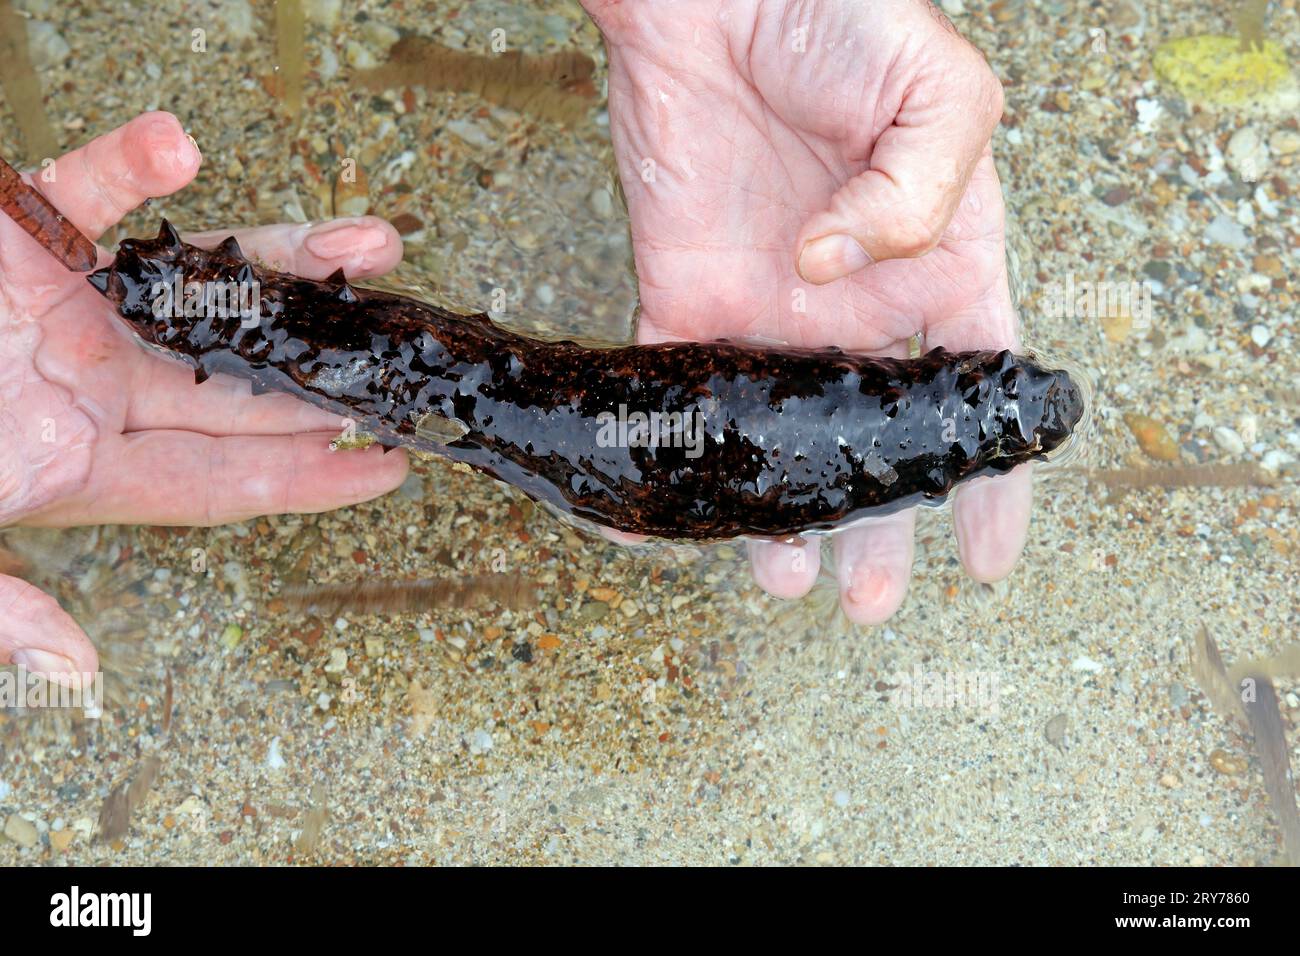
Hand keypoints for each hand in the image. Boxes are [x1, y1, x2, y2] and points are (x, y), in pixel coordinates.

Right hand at [0, 112, 408, 679]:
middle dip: (329, 364)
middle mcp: (96, 380)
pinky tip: (176, 148)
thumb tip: (74, 666)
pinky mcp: (21, 230)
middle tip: (411, 353)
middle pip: (242, 376)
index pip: (224, 477)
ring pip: (203, 280)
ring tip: (370, 242)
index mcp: (85, 461)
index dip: (309, 478)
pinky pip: (82, 188)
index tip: (392, 468)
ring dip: (284, 257)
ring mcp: (69, 305)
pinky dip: (124, 165)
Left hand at [583, 0, 1025, 622]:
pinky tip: (670, 520)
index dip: (990, 480)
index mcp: (938, 262)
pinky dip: (669, 454)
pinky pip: (674, 390)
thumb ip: (919, 194)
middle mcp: (855, 305)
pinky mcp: (683, 293)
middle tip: (870, 602)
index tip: (988, 558)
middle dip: (876, 528)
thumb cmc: (839, 13)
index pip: (976, 392)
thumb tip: (839, 277)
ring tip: (783, 580)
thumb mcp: (938, 90)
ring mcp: (767, 308)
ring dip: (780, 514)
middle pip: (872, 442)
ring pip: (778, 439)